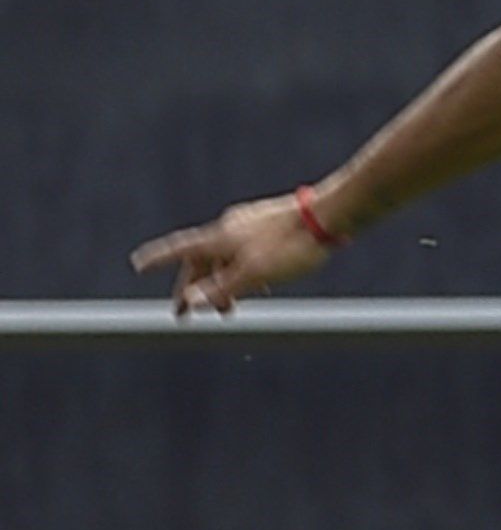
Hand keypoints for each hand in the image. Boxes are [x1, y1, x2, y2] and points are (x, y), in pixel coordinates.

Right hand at [131, 194, 335, 315]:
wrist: (332, 215)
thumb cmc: (293, 245)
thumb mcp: (254, 274)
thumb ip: (221, 288)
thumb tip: (190, 301)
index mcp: (219, 237)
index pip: (179, 250)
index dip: (157, 259)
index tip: (138, 264)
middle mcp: (230, 227)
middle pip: (202, 260)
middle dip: (193, 288)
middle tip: (184, 314)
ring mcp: (251, 223)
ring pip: (227, 257)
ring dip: (223, 283)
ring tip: (230, 309)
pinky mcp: (271, 224)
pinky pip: (247, 251)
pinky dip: (243, 271)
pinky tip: (262, 283)